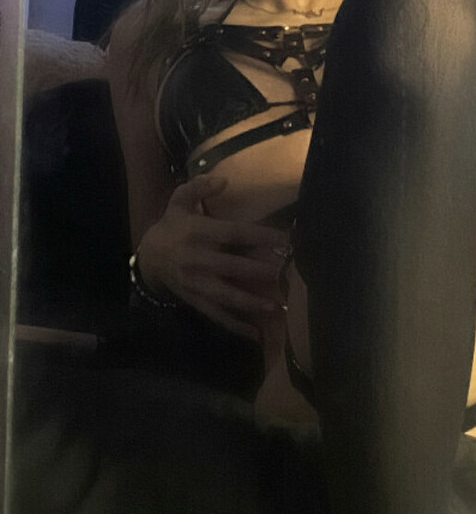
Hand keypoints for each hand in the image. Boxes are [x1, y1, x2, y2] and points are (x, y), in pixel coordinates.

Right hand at [136, 175, 289, 340]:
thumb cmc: (173, 225)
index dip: (262, 235)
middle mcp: (198, 259)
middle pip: (234, 267)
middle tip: (289, 275)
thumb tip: (224, 180)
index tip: (288, 239)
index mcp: (199, 232)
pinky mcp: (195, 301)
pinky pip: (216, 315)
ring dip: (252, 302)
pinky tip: (255, 333)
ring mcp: (196, 283)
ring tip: (277, 306)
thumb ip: (199, 187)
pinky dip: (235, 325)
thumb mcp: (179, 200)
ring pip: (227, 295)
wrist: (147, 257)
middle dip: (262, 272)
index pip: (236, 233)